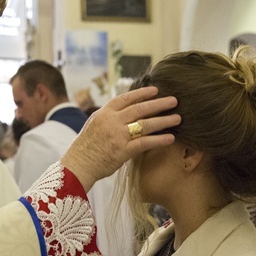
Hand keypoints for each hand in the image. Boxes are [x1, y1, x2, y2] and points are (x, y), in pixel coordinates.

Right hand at [62, 86, 180, 191]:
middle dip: (159, 104)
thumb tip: (125, 111)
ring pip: (145, 124)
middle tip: (174, 100)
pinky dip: (159, 140)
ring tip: (177, 118)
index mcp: (104, 113)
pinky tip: (170, 138)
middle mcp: (111, 121)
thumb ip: (109, 117)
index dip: (142, 93)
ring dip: (163, 120)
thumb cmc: (85, 147)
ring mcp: (117, 136)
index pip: (126, 98)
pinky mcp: (123, 151)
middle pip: (140, 108)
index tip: (156, 90)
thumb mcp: (94, 124)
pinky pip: (145, 143)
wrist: (77, 165)